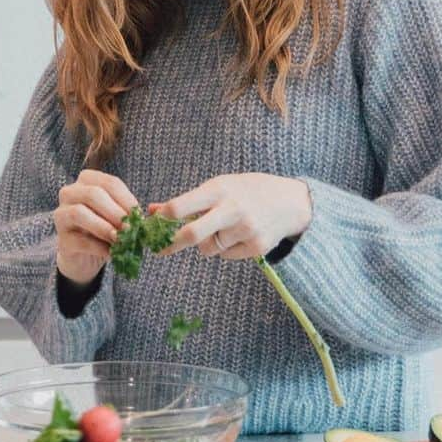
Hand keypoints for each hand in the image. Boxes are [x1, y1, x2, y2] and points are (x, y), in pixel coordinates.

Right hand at [54, 169, 137, 284]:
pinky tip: (111, 253)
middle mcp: (69, 193)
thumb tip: (140, 218)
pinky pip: (79, 240)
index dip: (126, 199)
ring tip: (120, 239)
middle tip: (130, 227)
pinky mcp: (61, 239)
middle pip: (93, 194)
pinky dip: (98, 247)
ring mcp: (61, 215)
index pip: (110, 183)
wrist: (84, 255)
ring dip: (103, 227)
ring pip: (79, 213)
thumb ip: (126, 212)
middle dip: (115, 212)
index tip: (138, 215)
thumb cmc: (103, 228)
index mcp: (87, 181)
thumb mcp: (116, 215)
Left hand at [150, 173, 311, 261]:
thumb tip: (151, 211)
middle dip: (172, 244)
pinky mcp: (256, 247)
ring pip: (208, 248)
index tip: (151, 226)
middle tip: (161, 248)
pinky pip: (226, 255)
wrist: (290, 202)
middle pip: (191, 235)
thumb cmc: (246, 191)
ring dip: (207, 243)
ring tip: (223, 228)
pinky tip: (240, 234)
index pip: (180, 207)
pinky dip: (226, 248)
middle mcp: (232, 209)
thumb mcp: (219, 186)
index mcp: (219, 189)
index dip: (162, 219)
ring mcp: (246, 229)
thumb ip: (187, 201)